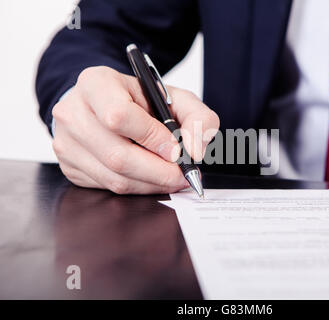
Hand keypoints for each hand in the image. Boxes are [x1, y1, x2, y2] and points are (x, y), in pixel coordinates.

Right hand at [52, 66, 218, 193]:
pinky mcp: (68, 166)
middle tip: (182, 175)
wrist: (105, 105)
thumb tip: (195, 152)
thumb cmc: (141, 101)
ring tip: (171, 178)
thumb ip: (198, 119)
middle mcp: (73, 111)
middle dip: (158, 171)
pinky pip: (107, 187)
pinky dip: (137, 188)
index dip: (152, 138)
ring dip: (150, 184)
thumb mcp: (176, 98)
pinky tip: (151, 179)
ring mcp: (66, 141)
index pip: (120, 116)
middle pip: (117, 155)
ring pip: (113, 177)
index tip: (177, 151)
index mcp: (96, 83)